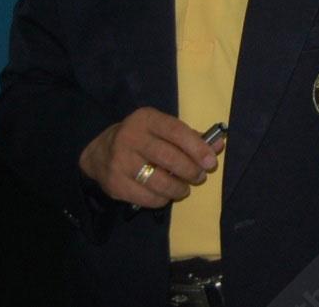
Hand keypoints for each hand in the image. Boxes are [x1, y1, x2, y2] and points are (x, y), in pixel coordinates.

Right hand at [78, 107, 224, 208]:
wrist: (100, 153)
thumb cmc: (142, 138)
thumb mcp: (161, 129)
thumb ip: (190, 136)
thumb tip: (218, 145)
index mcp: (146, 119)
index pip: (176, 131)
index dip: (197, 147)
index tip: (211, 161)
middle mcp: (130, 138)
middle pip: (168, 157)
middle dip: (190, 170)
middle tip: (200, 177)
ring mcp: (120, 162)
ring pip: (158, 180)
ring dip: (178, 188)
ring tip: (184, 189)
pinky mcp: (115, 184)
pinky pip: (146, 197)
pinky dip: (162, 199)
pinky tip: (166, 195)